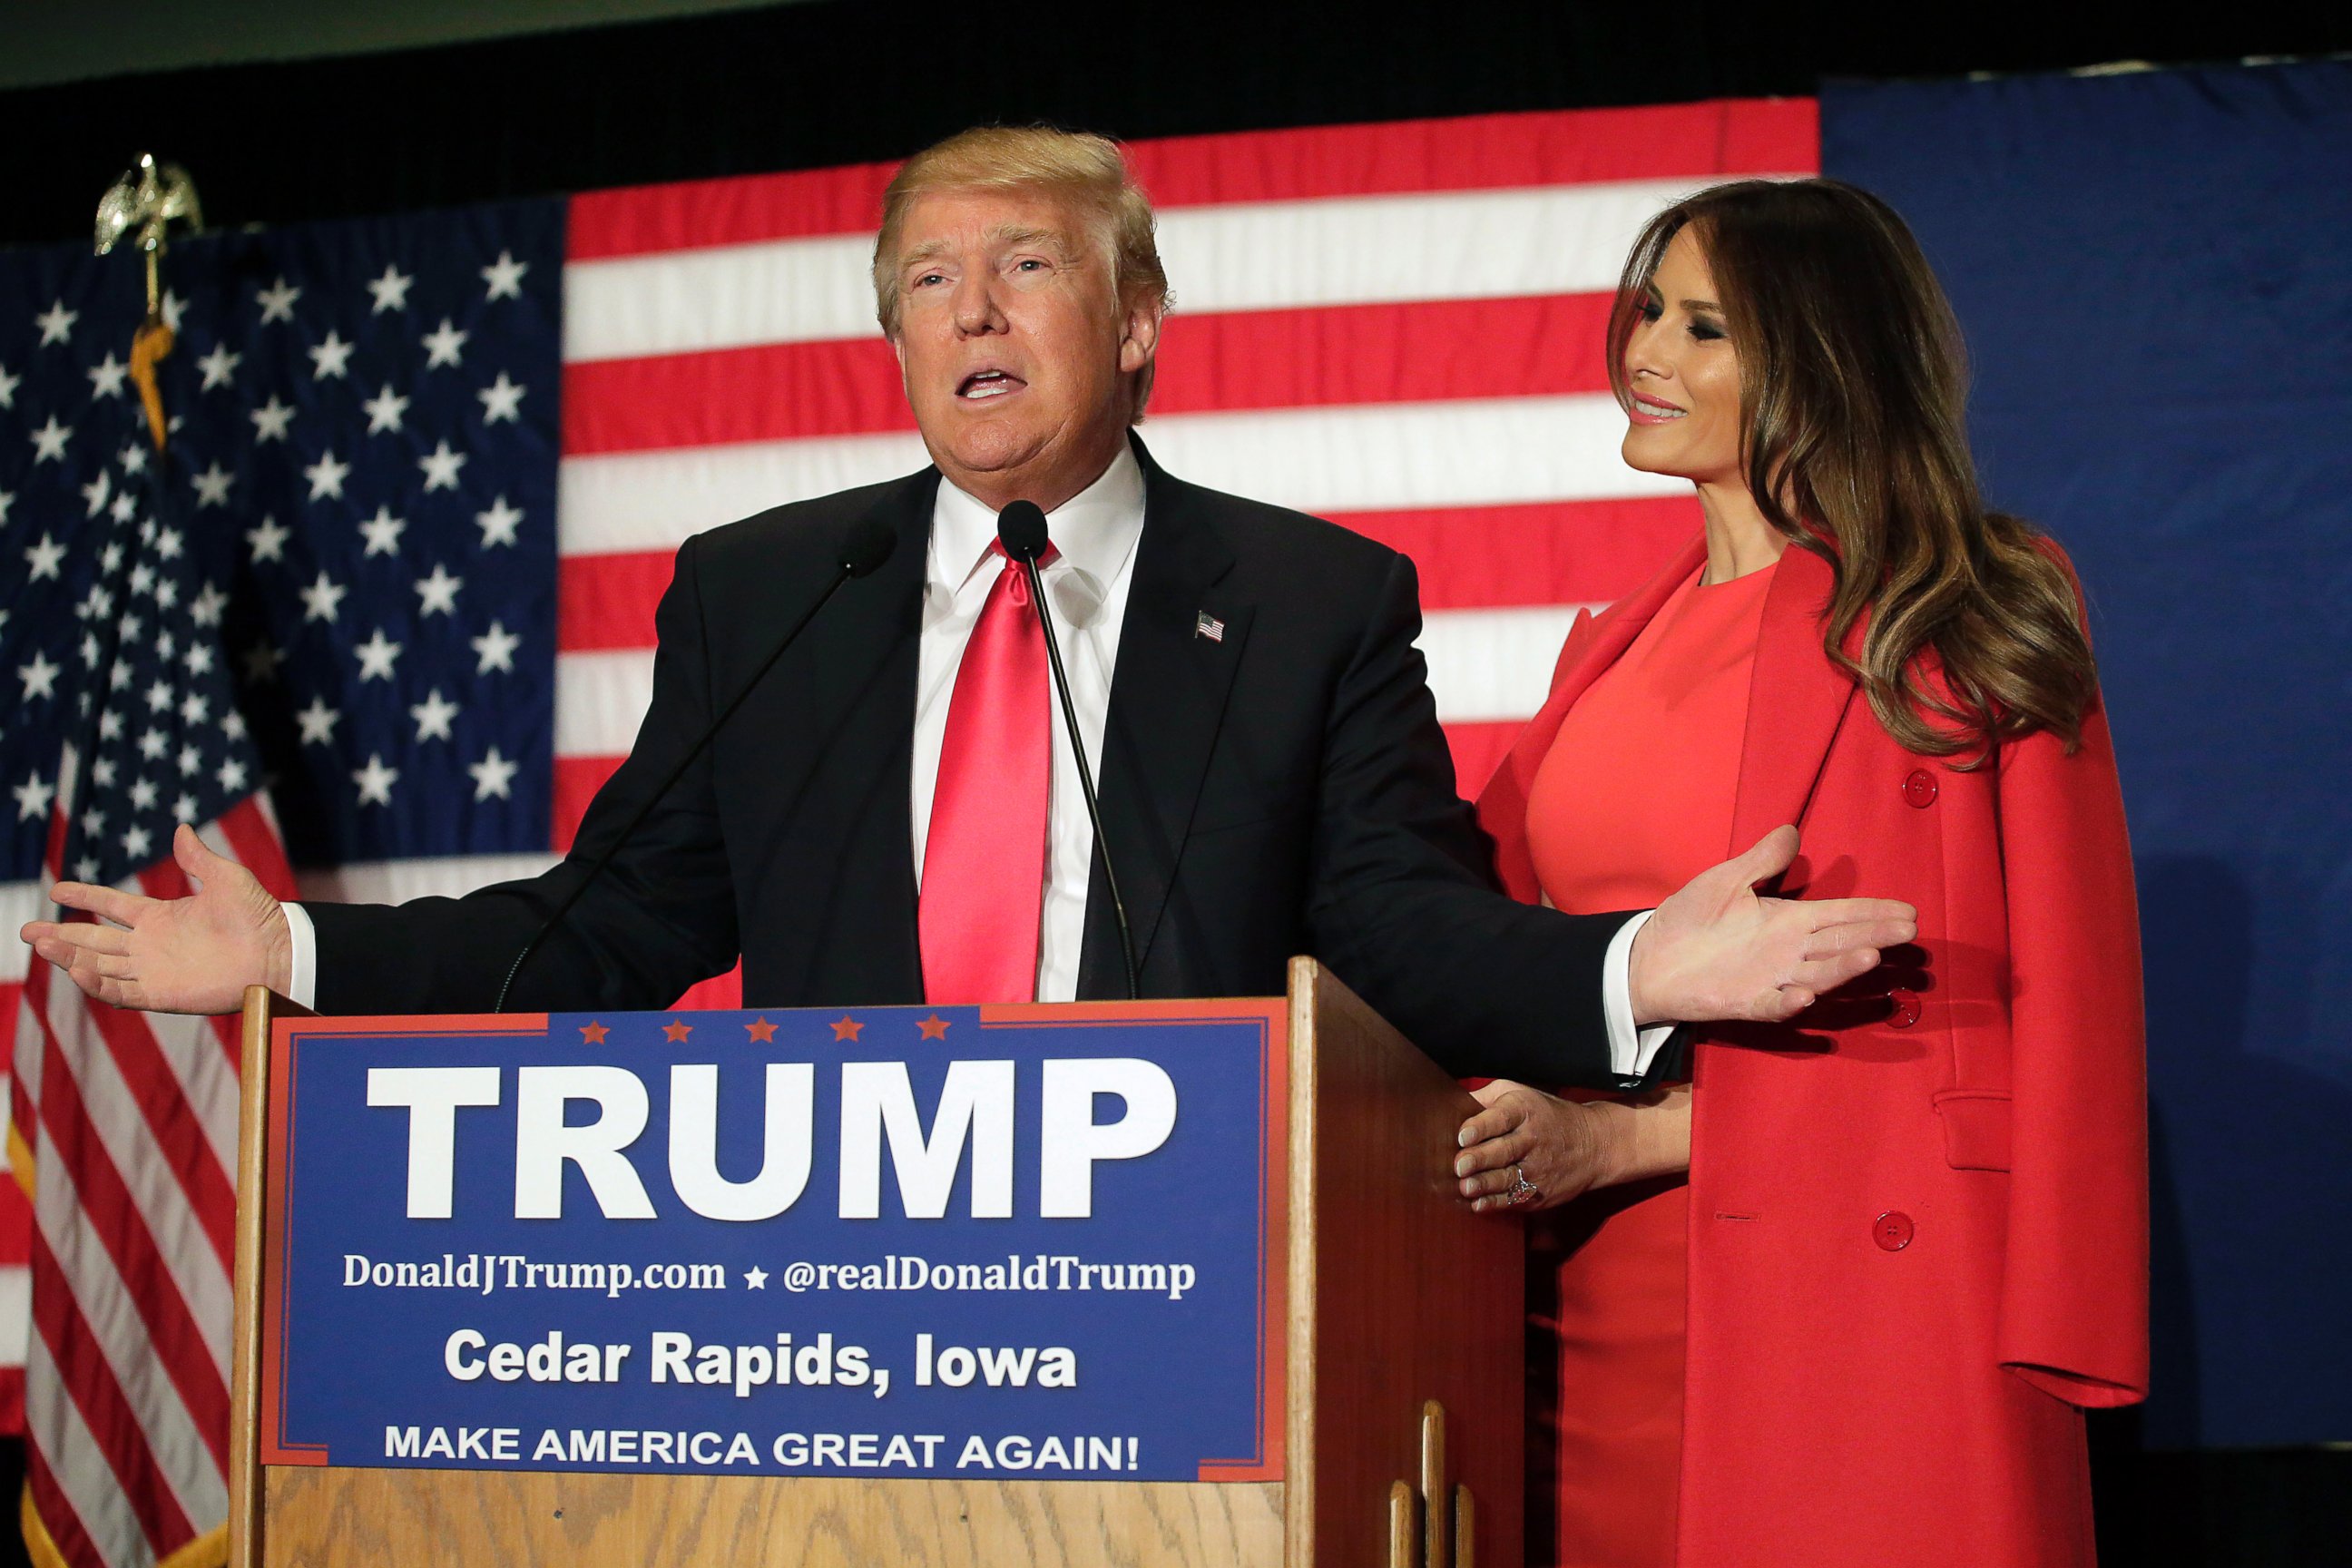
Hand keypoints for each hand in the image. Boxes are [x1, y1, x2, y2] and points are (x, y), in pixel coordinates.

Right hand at [19, 824, 291, 1014]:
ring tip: (40, 944)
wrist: (279, 951)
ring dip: (69, 956)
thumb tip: (180, 828)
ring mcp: (154, 971)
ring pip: (99, 965)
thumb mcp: (226, 878)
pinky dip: (97, 983)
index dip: (84, 898)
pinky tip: (76, 969)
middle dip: (60, 935)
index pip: (111, 906)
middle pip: (94, 940)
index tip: (56, 890)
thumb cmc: (258, 915)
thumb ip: (197, 858)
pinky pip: (121, 992)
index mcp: (161, 917)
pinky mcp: (162, 994)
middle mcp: (150, 945)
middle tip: (26, 930)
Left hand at [1453, 1080, 1609, 1213]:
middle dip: (1479, 1159)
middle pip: (1503, 1150)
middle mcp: (1532, 1139)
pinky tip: (1480, 1204)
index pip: (1500, 1118)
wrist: (1593, 1144)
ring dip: (1485, 1184)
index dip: (1480, 1127)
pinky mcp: (1541, 1191)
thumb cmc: (1546, 1115)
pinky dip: (1497, 1203)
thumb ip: (1487, 1099)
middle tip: (1459, 1165)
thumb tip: (1453, 1106)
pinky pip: (1516, 1198)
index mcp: (1524, 1111)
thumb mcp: (1520, 1094)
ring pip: (1508, 1177)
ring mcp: (1538, 1168)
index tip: (1463, 1136)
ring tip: (1466, 1187)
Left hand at [1629, 825, 1914, 1024]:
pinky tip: (1804, 994)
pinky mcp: (1748, 1002)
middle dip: (1874, 936)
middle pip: (1840, 943)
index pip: (1839, 915)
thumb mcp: (1726, 880)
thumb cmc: (1691, 918)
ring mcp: (1771, 979)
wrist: (1650, 956)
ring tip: (1870, 956)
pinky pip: (1773, 1004)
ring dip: (1842, 968)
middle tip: (1908, 931)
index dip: (1872, 913)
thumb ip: (1761, 860)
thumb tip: (1791, 831)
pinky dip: (1789, 1001)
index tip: (1908, 911)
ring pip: (1817, 974)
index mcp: (1787, 921)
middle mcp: (1788, 952)